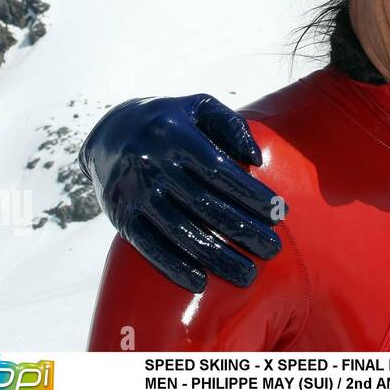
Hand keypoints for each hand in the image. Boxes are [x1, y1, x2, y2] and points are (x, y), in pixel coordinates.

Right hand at [79, 94, 283, 292]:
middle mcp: (152, 165)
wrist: (109, 132)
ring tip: (248, 275)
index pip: (220, 171)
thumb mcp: (200, 107)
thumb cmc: (171, 120)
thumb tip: (256, 159)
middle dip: (242, 230)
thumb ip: (232, 126)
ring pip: (179, 231)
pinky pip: (148, 246)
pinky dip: (173, 266)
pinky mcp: (120, 217)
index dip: (250, 194)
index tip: (279, 213)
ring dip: (216, 257)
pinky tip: (201, 282)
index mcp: (175, 135)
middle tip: (273, 249)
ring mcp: (134, 193)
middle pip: (204, 205)